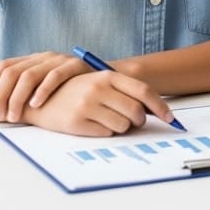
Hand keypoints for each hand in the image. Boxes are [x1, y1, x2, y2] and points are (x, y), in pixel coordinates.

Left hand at [0, 51, 90, 121]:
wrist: (106, 82)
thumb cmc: (71, 90)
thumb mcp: (44, 87)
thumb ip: (25, 90)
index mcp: (32, 59)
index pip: (3, 66)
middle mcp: (43, 56)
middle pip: (12, 72)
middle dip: (1, 95)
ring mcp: (59, 59)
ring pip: (29, 75)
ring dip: (17, 97)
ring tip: (14, 116)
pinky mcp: (75, 65)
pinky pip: (55, 76)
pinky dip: (43, 90)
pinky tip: (36, 104)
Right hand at [23, 70, 174, 135]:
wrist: (40, 98)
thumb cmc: (76, 91)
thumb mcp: (100, 82)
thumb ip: (124, 91)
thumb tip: (154, 110)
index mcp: (107, 76)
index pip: (144, 91)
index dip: (160, 106)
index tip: (170, 118)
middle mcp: (98, 88)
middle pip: (136, 112)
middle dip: (139, 121)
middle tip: (134, 122)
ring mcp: (87, 105)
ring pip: (123, 125)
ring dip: (122, 127)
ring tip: (108, 120)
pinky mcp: (77, 122)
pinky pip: (106, 134)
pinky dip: (106, 132)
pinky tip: (93, 124)